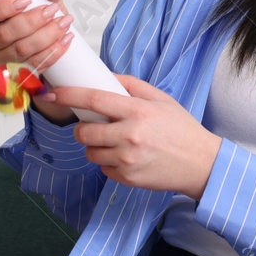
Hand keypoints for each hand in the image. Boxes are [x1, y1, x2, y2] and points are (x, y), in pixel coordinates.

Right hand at [0, 0, 79, 123]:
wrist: (45, 36)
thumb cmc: (36, 14)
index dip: (2, 8)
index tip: (26, 0)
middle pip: (4, 34)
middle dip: (32, 22)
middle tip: (52, 10)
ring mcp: (1, 61)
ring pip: (21, 51)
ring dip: (46, 36)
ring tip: (64, 23)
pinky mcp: (18, 74)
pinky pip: (35, 65)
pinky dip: (53, 52)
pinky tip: (65, 39)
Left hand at [52, 74, 223, 199]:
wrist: (200, 164)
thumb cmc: (182, 130)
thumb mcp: (161, 99)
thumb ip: (132, 86)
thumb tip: (106, 77)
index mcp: (137, 112)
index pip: (94, 100)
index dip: (70, 95)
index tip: (54, 93)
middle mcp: (130, 136)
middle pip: (84, 132)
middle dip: (82, 128)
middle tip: (94, 126)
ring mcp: (127, 160)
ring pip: (90, 153)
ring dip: (96, 147)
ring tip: (115, 143)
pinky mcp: (128, 178)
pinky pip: (103, 169)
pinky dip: (109, 163)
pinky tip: (127, 158)